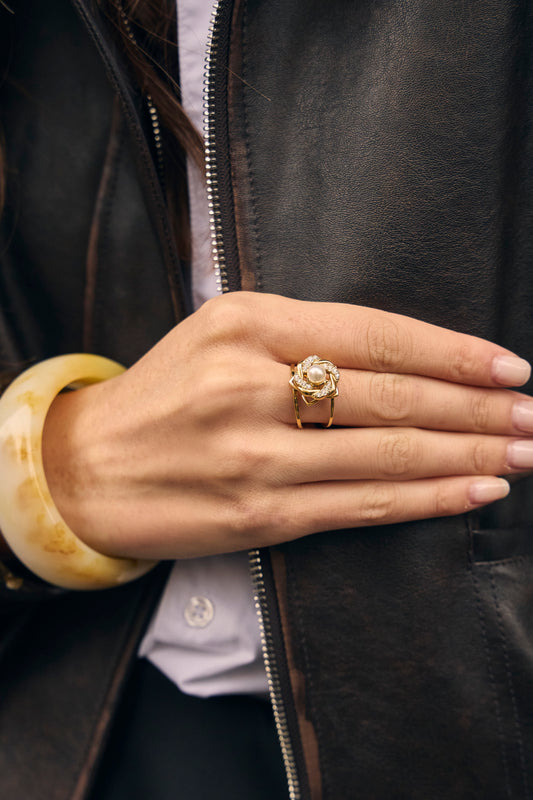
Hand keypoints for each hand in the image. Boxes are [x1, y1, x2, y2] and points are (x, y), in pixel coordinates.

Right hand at [42, 292, 532, 559]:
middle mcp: (253, 383)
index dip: (453, 352)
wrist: (91, 466)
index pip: (377, 333)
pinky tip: (472, 492)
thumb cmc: (163, 393)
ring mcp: (257, 453)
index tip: (509, 367)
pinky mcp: (260, 513)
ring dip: (467, 454)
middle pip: (394, 394)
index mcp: (249, 323)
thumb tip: (404, 356)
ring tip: (521, 452)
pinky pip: (362, 505)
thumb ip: (302, 336)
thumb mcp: (220, 332)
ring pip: (388, 452)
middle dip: (476, 406)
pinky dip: (427, 498)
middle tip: (531, 414)